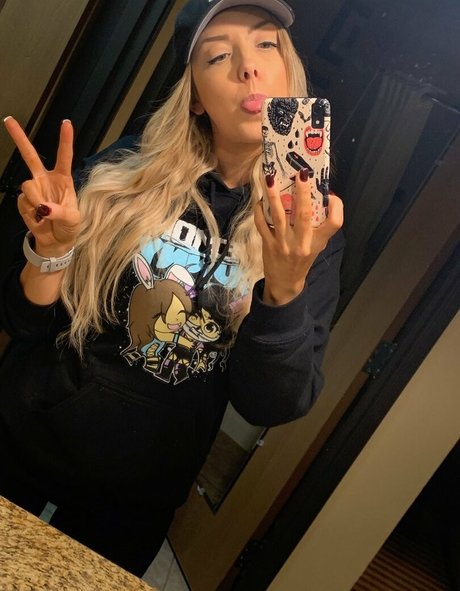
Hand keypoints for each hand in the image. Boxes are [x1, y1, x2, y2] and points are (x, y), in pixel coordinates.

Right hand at [3, 117, 79, 256]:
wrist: (56, 241)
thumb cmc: (69, 226)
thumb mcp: (73, 219)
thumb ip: (61, 212)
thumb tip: (45, 208)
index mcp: (63, 179)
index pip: (64, 156)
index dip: (65, 140)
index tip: (66, 123)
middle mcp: (46, 179)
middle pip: (30, 156)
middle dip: (19, 138)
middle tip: (8, 120)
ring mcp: (34, 189)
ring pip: (27, 185)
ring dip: (36, 200)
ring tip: (45, 213)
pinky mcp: (24, 200)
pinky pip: (23, 201)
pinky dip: (30, 211)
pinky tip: (38, 217)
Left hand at [254, 170, 342, 305]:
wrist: (285, 282)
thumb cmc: (302, 260)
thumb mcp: (316, 245)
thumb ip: (318, 226)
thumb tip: (318, 196)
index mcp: (318, 241)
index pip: (335, 223)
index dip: (336, 207)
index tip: (331, 194)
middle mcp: (302, 243)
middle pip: (304, 214)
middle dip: (302, 193)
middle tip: (300, 174)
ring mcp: (284, 244)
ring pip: (279, 216)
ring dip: (274, 197)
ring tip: (270, 179)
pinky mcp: (269, 245)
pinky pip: (262, 224)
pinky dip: (259, 211)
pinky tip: (260, 201)